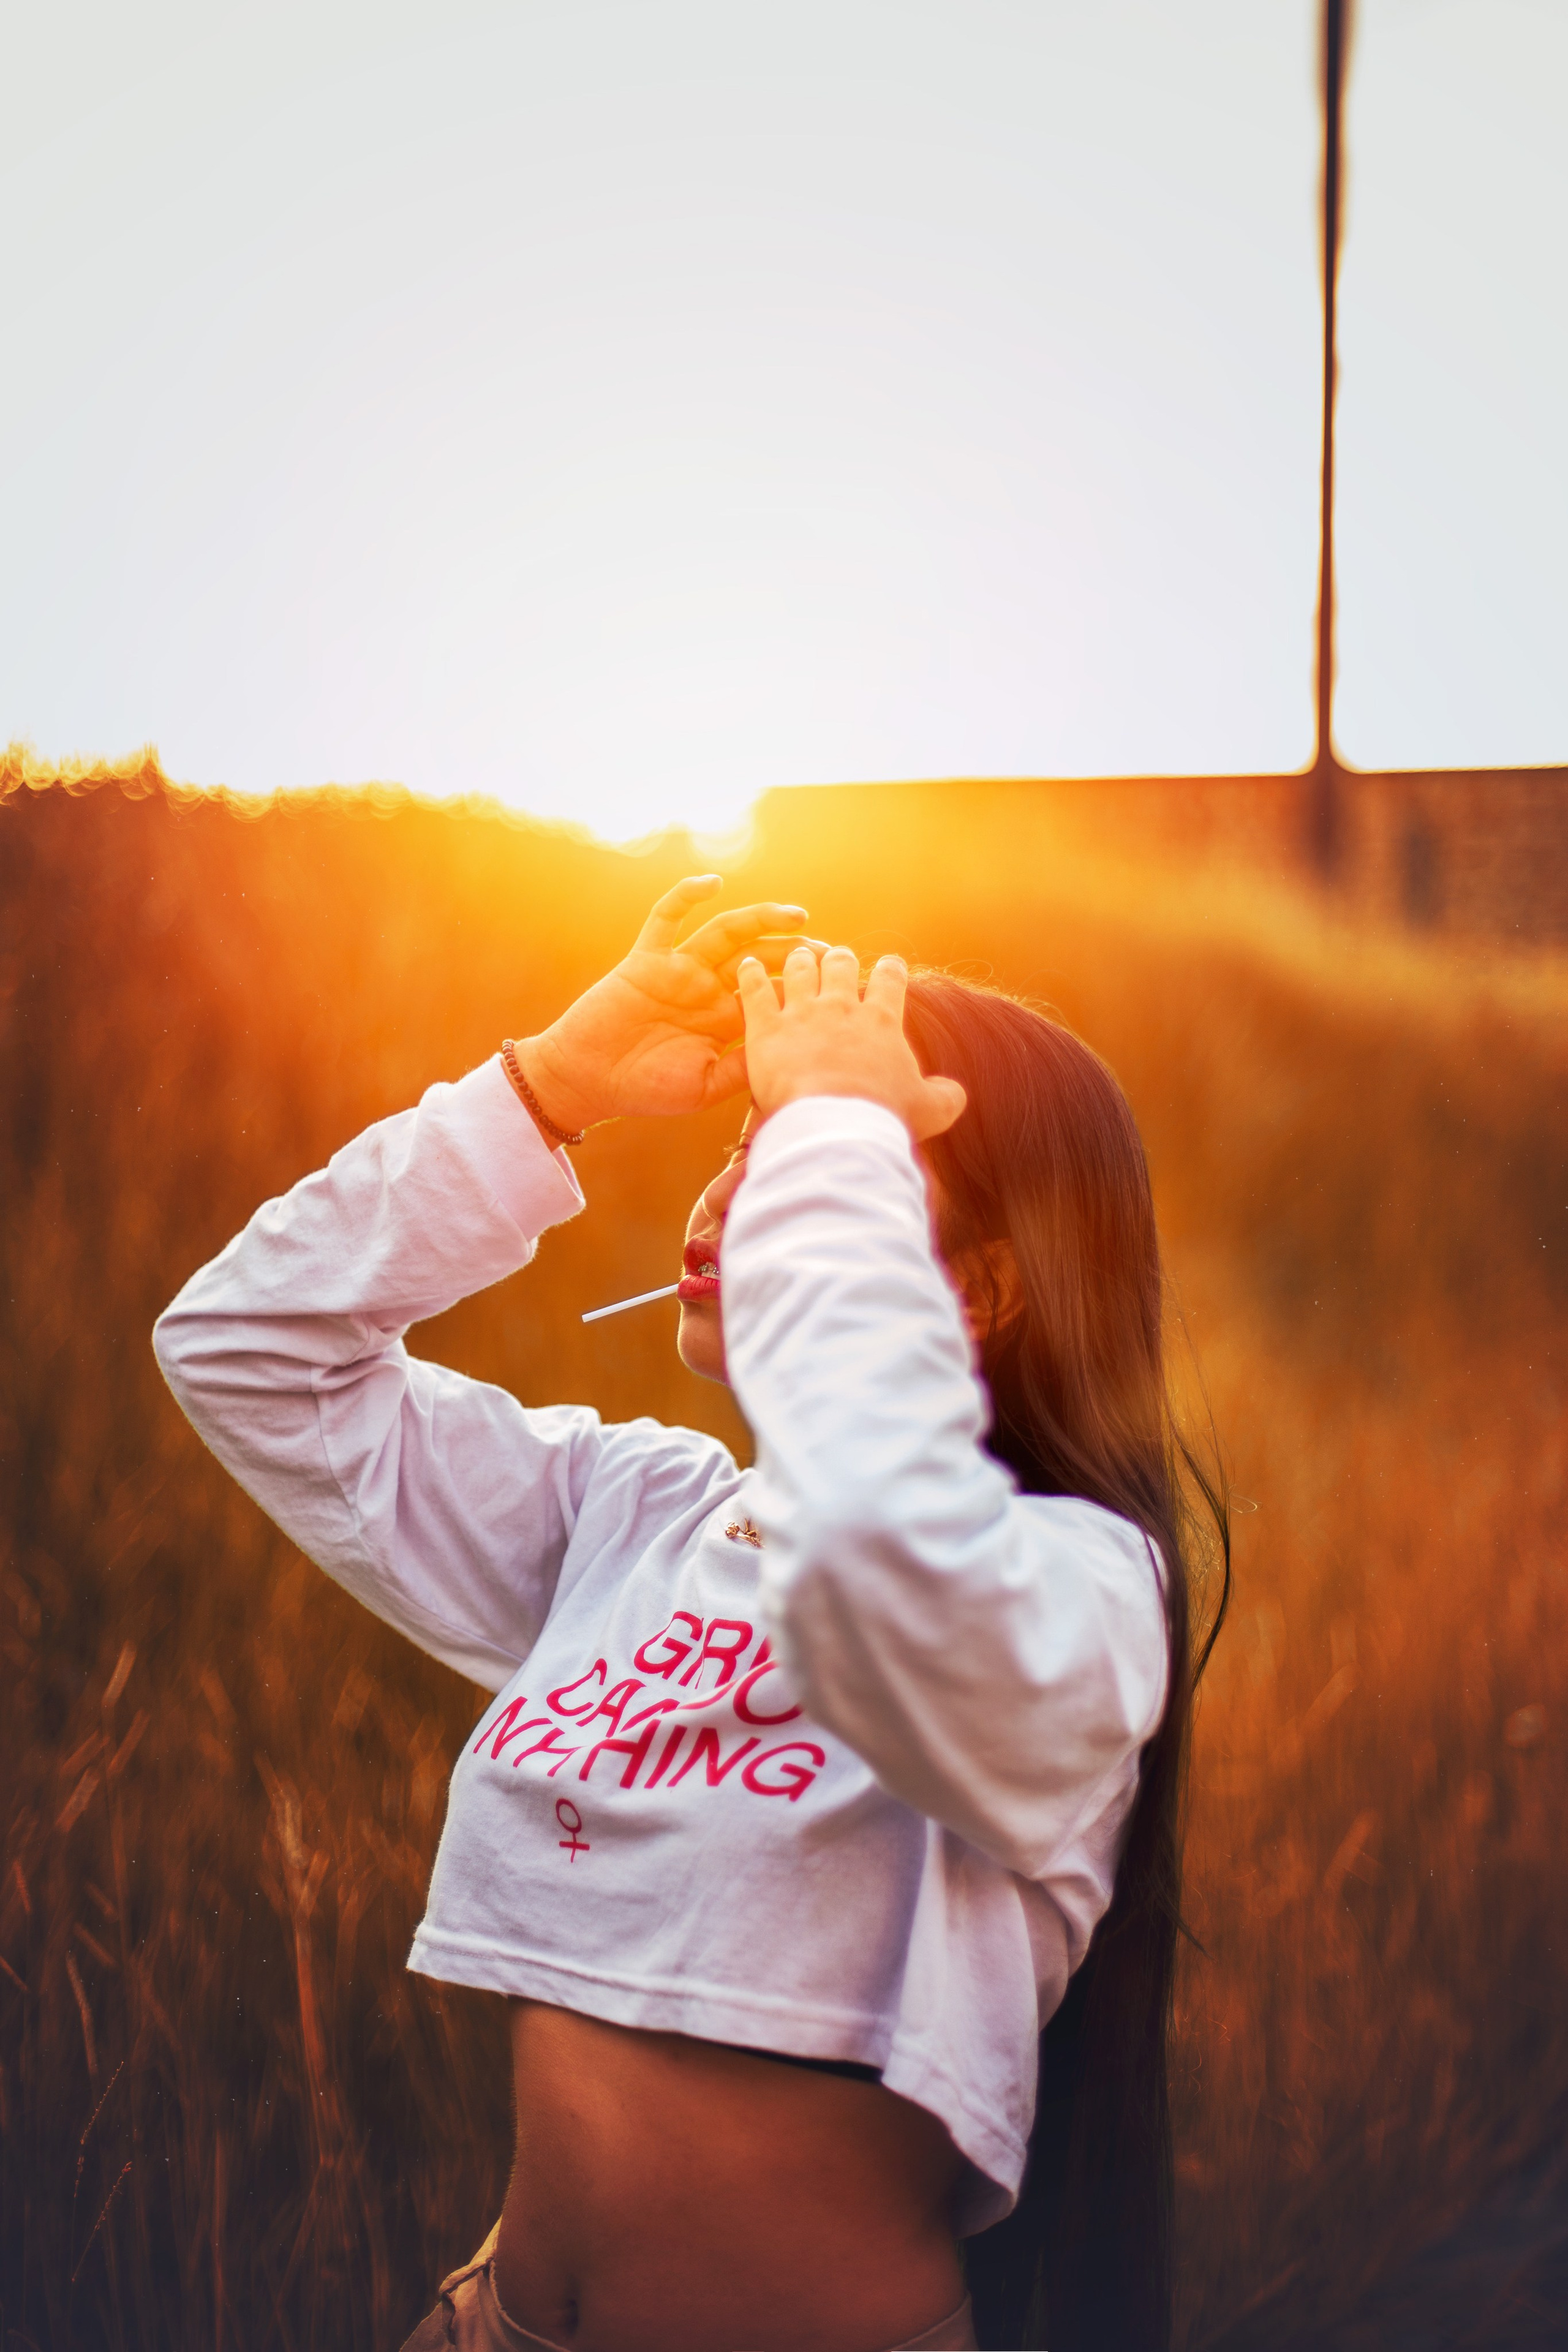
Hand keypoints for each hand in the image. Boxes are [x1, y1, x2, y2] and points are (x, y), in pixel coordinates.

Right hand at [515, 877, 814, 1130]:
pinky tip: (712, 883)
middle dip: (798, 953)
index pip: (775, 994)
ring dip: (762, 919)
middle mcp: (709, 989)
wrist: (588, 1082)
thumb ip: (742, 1067)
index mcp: (727, 1020)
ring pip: (727, 933)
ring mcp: (679, 970)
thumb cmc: (644, 1090)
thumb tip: (790, 1052)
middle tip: (833, 953)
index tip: (844, 986)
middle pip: (761, 958)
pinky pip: (666, 918)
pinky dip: (686, 896)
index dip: (807, 988)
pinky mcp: (646, 959)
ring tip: (799, 916)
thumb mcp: (704, 1086)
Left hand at [737, 945, 966, 1141]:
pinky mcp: (765, 1030)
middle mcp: (841, 1008)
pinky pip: (754, 991)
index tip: (890, 968)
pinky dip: (750, 976)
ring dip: (800, 960)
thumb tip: (954, 1092)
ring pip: (799, 969)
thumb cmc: (882, 1119)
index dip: (891, 970)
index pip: (890, 980)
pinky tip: (747, 967)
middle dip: (840, 959)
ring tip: (799, 958)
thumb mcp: (930, 1110)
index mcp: (881, 1021)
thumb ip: (945, 1096)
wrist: (834, 1129)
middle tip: (838, 961)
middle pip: (840, 965)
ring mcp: (801, 1015)